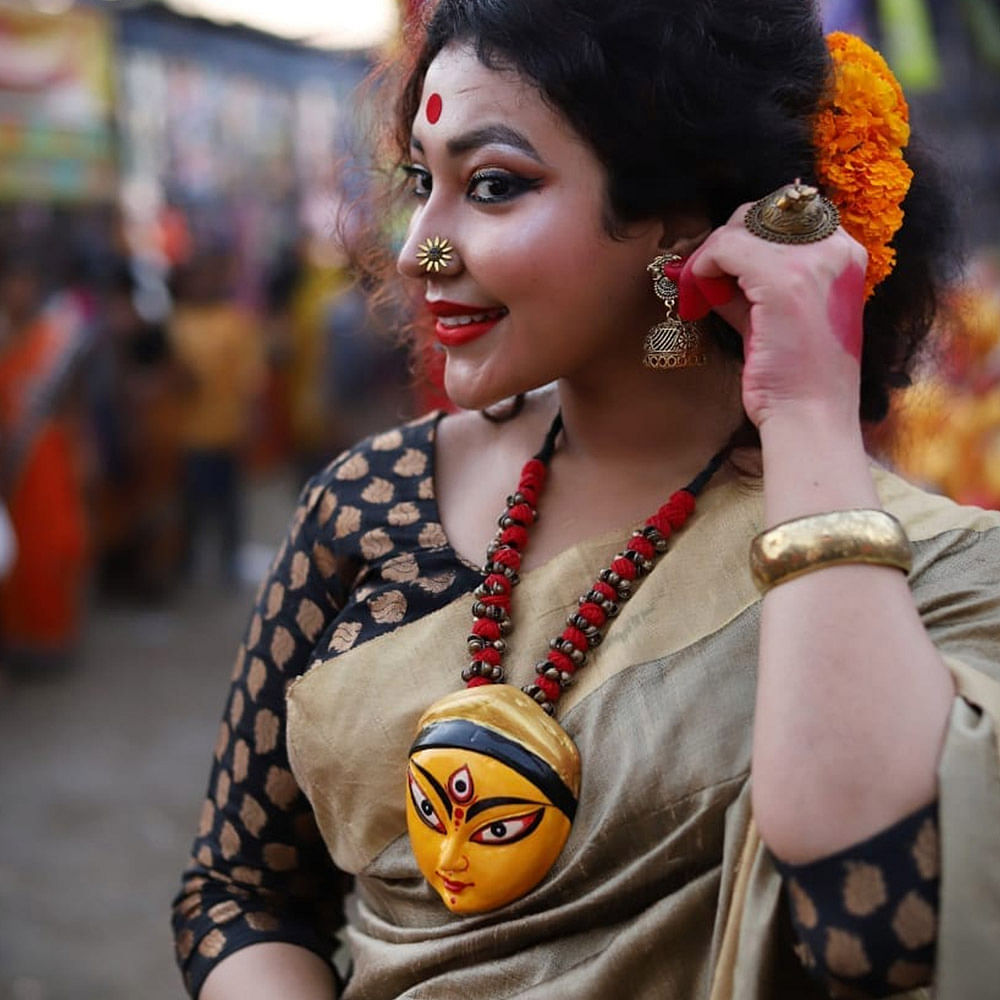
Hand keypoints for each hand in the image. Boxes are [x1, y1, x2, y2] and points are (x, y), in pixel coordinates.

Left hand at [668, 204, 868, 430]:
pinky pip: (725, 248)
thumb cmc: (796, 377)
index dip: (743, 236)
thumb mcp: (774, 317)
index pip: (784, 215)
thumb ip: (746, 287)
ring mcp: (811, 262)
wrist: (811, 415)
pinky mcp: (784, 281)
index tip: (720, 268)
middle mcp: (835, 249)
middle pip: (760, 214)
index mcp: (843, 253)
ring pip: (739, 227)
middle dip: (723, 243)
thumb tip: (706, 269)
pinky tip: (698, 296)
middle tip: (700, 278)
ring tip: (699, 291)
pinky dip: (702, 267)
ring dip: (710, 256)